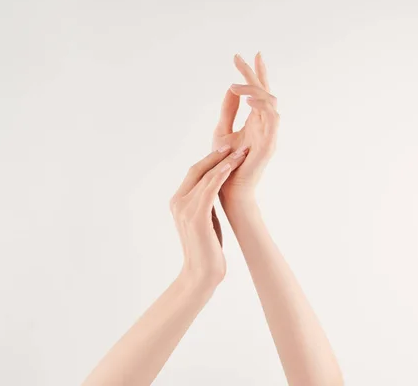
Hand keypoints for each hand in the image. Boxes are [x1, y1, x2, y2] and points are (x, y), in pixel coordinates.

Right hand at [170, 145, 248, 284]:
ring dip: (224, 163)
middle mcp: (178, 202)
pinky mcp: (196, 216)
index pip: (193, 173)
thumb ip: (204, 203)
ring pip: (205, 177)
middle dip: (216, 156)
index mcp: (177, 202)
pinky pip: (209, 189)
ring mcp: (185, 209)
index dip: (209, 159)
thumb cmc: (207, 249)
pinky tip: (231, 167)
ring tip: (240, 153)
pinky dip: (220, 175)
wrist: (201, 273)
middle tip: (234, 144)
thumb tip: (214, 187)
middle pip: (197, 170)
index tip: (226, 150)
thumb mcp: (203, 219)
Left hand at [212, 53, 279, 200]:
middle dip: (254, 73)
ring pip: (270, 102)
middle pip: (265, 92)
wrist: (228, 190)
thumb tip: (232, 88)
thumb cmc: (226, 164)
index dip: (255, 73)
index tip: (249, 54)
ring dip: (254, 90)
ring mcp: (269, 134)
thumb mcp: (223, 130)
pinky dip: (262, 106)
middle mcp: (265, 125)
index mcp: (255, 121)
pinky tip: (248, 99)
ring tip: (236, 85)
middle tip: (242, 57)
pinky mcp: (269, 144)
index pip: (258, 92)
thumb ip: (228, 110)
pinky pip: (271, 119)